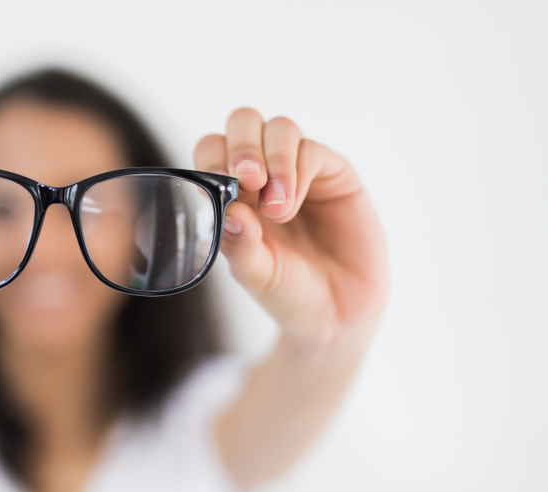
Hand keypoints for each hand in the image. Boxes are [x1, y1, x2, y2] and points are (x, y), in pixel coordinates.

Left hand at [194, 109, 388, 350]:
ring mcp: (298, 171)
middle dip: (242, 144)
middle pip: (244, 122)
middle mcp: (263, 175)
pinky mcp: (334, 174)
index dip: (211, 158)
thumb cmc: (287, 292)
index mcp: (232, 192)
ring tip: (276, 209)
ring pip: (280, 129)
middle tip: (247, 180)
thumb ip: (239, 245)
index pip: (212, 150)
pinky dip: (298, 174)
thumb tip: (227, 210)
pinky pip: (312, 151)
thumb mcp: (256, 274)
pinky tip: (291, 208)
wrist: (336, 314)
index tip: (219, 186)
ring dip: (274, 160)